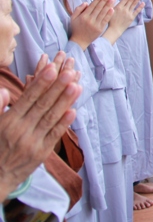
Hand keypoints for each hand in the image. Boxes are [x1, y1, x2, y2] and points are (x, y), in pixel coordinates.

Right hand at [0, 52, 81, 200]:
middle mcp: (20, 130)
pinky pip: (54, 135)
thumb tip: (4, 90)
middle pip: (42, 105)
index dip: (41, 83)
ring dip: (65, 101)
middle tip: (69, 73)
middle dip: (57, 88)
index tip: (52, 69)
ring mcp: (32, 142)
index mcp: (8, 121)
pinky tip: (73, 111)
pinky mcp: (41, 153)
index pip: (27, 98)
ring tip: (76, 86)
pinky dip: (64, 123)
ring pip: (51, 118)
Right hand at [69, 0, 114, 49]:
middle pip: (99, 8)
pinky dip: (109, 14)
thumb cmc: (76, 28)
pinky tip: (113, 9)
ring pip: (103, 13)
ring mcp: (96, 24)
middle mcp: (90, 20)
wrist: (80, 41)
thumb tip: (87, 2)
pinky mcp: (100, 29)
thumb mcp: (73, 18)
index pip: (92, 5)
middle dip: (105, 0)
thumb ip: (78, 9)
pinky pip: (105, 20)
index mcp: (83, 16)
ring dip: (109, 5)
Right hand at [103, 0, 143, 44]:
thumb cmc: (110, 20)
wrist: (114, 29)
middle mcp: (124, 9)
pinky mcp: (131, 18)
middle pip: (131, 0)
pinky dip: (140, 7)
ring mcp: (128, 13)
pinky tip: (143, 3)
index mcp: (118, 7)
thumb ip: (112, 3)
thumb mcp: (110, 10)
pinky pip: (136, 11)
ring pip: (134, 4)